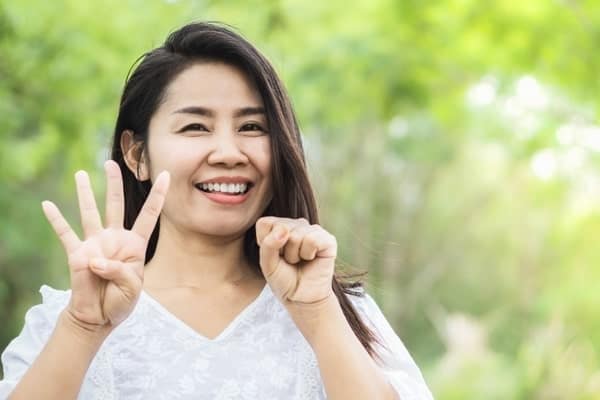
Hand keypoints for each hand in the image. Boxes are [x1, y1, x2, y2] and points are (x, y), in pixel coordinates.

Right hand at [42, 160, 168, 331]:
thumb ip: (119, 272)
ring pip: (90, 213)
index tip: (166, 175)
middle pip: (115, 205)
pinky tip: (47, 204)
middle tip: (112, 162)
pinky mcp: (77, 254)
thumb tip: (95, 260)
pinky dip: (56, 220)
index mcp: (135, 245)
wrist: (99, 317)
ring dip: (85, 194)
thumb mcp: (132, 288)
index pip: (149, 215)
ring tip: (80, 174)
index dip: (158, 195)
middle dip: (114, 184)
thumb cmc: (120, 301)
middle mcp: (114, 239)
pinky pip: (65, 234)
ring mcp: (95, 244)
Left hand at [256, 217, 335, 305]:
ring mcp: (313, 230)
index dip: (265, 243)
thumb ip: (268, 245)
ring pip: (296, 235)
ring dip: (294, 255)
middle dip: (281, 250)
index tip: (274, 255)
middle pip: (281, 227)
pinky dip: (308, 254)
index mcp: (280, 226)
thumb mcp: (267, 263)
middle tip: (289, 261)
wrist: (301, 297)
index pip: (265, 223)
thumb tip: (283, 229)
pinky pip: (312, 240)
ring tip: (300, 261)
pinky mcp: (328, 239)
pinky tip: (311, 259)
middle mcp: (298, 225)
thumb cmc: (283, 279)